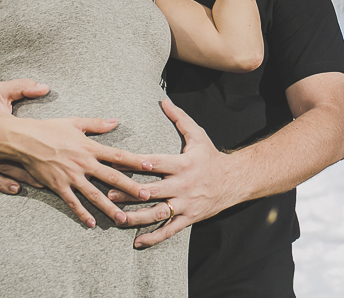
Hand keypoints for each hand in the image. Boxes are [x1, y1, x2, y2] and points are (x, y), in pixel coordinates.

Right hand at [0, 79, 50, 193]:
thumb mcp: (0, 92)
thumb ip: (21, 87)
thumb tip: (44, 87)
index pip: (19, 132)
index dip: (36, 142)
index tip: (52, 150)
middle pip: (15, 156)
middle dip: (35, 166)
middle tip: (53, 173)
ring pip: (5, 170)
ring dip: (24, 177)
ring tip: (42, 184)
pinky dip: (1, 183)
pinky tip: (15, 189)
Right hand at [12, 115, 156, 228]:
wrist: (23, 140)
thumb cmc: (49, 129)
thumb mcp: (75, 122)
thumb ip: (97, 124)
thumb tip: (116, 121)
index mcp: (90, 147)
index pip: (118, 155)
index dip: (135, 161)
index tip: (151, 167)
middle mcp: (84, 163)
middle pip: (112, 177)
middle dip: (130, 187)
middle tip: (146, 196)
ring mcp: (71, 176)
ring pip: (94, 195)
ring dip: (110, 207)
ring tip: (123, 218)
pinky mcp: (58, 186)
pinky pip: (72, 202)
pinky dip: (82, 213)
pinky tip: (92, 223)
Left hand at [108, 98, 238, 247]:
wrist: (235, 180)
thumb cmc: (211, 157)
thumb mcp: (198, 135)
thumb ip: (179, 118)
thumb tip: (164, 101)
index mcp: (182, 164)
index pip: (154, 163)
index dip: (135, 163)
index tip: (116, 163)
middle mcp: (182, 185)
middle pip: (151, 190)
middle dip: (128, 193)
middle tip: (107, 192)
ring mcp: (185, 204)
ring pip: (157, 213)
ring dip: (135, 217)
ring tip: (117, 218)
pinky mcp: (189, 218)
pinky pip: (169, 230)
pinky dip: (153, 237)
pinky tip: (137, 241)